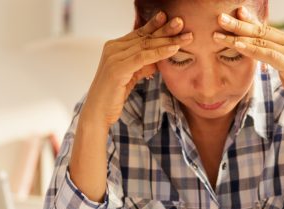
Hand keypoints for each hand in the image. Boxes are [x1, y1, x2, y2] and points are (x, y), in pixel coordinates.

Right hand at [82, 12, 192, 128]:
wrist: (98, 112)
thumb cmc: (113, 95)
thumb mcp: (131, 75)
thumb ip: (143, 64)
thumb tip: (160, 57)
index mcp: (114, 47)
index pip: (139, 33)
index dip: (156, 25)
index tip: (173, 20)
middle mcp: (112, 48)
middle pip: (144, 37)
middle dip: (165, 30)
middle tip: (182, 23)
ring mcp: (113, 57)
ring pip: (146, 45)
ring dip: (168, 40)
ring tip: (186, 36)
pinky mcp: (117, 69)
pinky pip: (143, 57)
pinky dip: (160, 53)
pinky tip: (174, 49)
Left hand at [213, 7, 283, 123]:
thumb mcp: (283, 66)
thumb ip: (272, 54)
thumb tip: (256, 47)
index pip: (265, 28)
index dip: (248, 20)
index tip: (233, 13)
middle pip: (261, 31)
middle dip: (239, 24)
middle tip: (220, 18)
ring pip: (261, 42)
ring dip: (239, 37)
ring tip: (220, 34)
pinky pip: (268, 55)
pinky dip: (252, 50)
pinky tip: (238, 46)